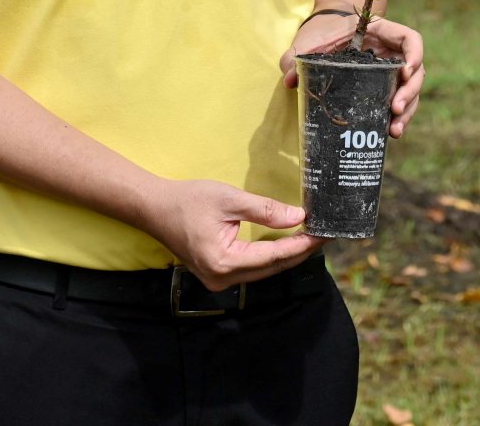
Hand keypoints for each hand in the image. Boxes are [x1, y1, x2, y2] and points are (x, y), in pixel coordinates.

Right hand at [148, 178, 321, 290]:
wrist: (155, 208)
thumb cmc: (188, 200)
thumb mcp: (229, 199)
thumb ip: (264, 209)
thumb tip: (298, 216)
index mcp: (223, 262)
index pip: (273, 257)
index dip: (301, 245)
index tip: (323, 234)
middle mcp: (221, 279)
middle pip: (271, 269)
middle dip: (299, 252)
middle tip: (324, 235)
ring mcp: (218, 281)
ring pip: (263, 271)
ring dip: (287, 256)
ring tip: (311, 239)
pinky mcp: (217, 275)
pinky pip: (252, 269)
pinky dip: (270, 258)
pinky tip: (286, 245)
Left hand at [281, 14, 426, 137]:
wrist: (323, 34)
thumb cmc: (321, 31)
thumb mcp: (310, 40)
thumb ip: (297, 56)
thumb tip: (290, 80)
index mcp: (382, 33)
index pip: (410, 39)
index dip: (415, 55)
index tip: (406, 72)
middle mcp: (392, 53)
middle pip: (416, 71)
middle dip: (410, 93)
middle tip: (395, 109)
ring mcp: (390, 72)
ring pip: (410, 92)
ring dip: (407, 112)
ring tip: (394, 131)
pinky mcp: (383, 89)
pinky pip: (397, 103)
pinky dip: (396, 118)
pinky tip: (389, 133)